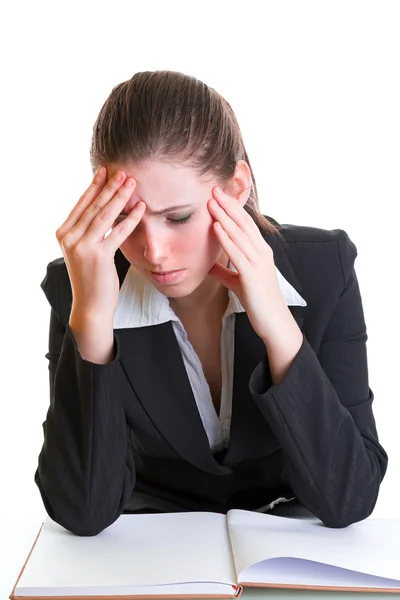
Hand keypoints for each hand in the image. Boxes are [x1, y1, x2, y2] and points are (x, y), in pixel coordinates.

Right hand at [56, 167, 145, 322]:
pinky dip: (131, 219)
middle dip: (110, 187)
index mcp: (63, 233)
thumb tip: (103, 207)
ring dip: (120, 197)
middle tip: (123, 171)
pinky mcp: (98, 256)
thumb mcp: (84, 250)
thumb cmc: (91, 278)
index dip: (94, 186)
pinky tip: (142, 208)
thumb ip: (88, 230)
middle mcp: (69, 238)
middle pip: (93, 206)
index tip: (105, 171)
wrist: (91, 305)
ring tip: (132, 183)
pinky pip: (117, 232)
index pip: (81, 204)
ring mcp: (82, 247)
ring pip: (104, 215)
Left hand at [207, 186, 286, 340]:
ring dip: (224, 216)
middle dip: (228, 205)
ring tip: (211, 202)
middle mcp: (262, 252)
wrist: (274, 323)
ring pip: (239, 234)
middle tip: (213, 189)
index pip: (245, 224)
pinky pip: (237, 252)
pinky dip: (226, 238)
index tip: (218, 196)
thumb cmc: (258, 302)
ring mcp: (259, 262)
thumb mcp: (238, 283)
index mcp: (260, 252)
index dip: (232, 208)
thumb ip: (224, 272)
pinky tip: (216, 227)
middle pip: (243, 223)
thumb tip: (208, 265)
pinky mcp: (252, 275)